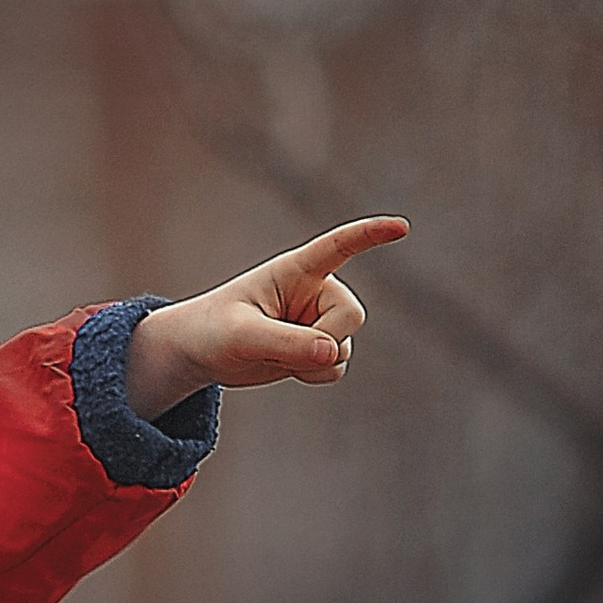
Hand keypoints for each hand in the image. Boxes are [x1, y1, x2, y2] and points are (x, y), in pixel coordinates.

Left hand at [124, 216, 408, 418]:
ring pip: (343, 348)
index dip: (371, 235)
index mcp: (297, 270)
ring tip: (270, 352)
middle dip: (322, 340)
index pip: (340, 246)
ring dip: (309, 362)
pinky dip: (311, 375)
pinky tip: (284, 365)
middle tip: (277, 344)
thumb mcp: (242, 336)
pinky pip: (335, 368)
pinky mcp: (317, 347)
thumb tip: (333, 353)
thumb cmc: (214, 330)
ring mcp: (319, 320)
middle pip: (351, 317)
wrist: (201, 352)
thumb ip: (286, 343)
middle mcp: (317, 290)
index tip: (401, 227)